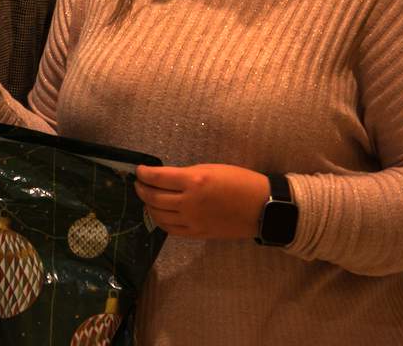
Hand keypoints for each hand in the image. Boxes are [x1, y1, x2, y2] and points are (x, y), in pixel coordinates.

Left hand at [134, 163, 268, 239]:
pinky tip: (159, 214)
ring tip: (147, 198)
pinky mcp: (198, 234)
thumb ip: (188, 175)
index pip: (158, 178)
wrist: (263, 208)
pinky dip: (161, 221)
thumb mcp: (212, 168)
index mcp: (194, 181)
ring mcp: (192, 221)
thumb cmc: (241, 182)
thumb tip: (167, 179)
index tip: (139, 170)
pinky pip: (171, 229)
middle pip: (154, 197)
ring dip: (148, 205)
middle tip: (139, 183)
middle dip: (142, 189)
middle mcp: (189, 202)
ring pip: (159, 215)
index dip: (144, 174)